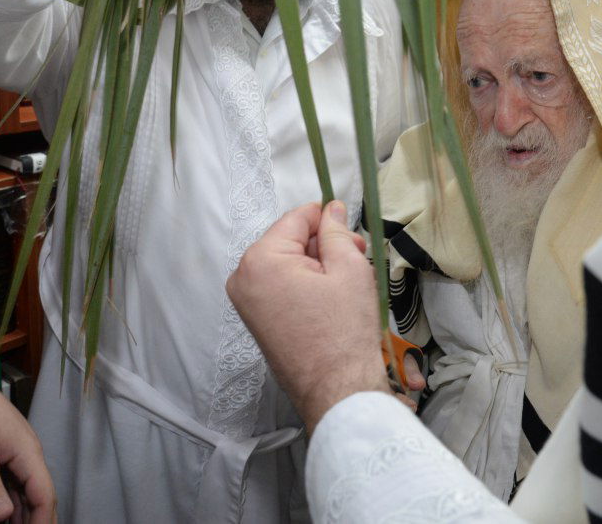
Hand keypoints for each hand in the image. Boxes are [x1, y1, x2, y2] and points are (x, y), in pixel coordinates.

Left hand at [0, 352, 55, 522]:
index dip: (43, 520)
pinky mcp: (2, 457)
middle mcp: (27, 456)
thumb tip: (3, 517)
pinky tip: (5, 520)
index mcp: (27, 452)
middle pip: (40, 495)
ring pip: (27, 493)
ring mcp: (16, 456)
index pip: (44, 494)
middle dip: (39, 520)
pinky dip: (12, 506)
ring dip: (24, 516)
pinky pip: (13, 487)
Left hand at [228, 202, 390, 434]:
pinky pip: (281, 286)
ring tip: (347, 285)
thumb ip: (337, 232)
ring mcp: (245, 302)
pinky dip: (305, 286)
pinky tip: (330, 301)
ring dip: (317, 267)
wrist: (336, 391)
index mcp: (260, 259)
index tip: (353, 232)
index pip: (297, 219)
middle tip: (358, 260)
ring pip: (287, 264)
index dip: (328, 219)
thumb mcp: (349, 269)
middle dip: (323, 246)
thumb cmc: (344, 331)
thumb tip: (331, 209)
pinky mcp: (255, 320)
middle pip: (289, 241)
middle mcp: (243, 278)